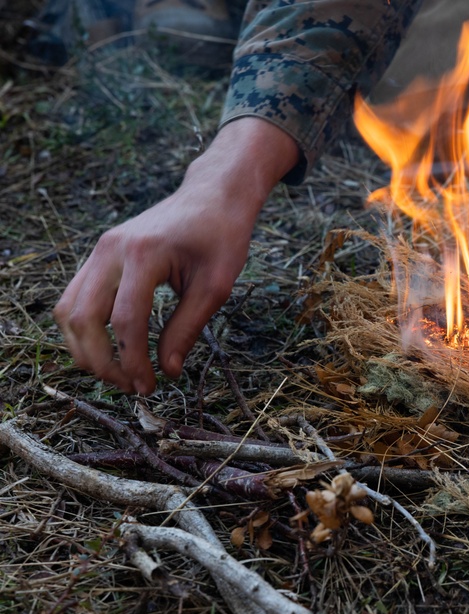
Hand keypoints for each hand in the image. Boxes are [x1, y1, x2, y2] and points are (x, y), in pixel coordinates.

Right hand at [54, 119, 298, 393]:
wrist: (213, 195)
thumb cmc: (222, 237)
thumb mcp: (216, 286)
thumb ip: (188, 329)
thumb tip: (168, 371)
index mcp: (144, 254)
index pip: (126, 321)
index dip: (134, 361)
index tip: (150, 387)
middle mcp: (111, 249)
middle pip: (84, 318)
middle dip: (103, 362)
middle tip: (132, 387)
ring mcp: (100, 250)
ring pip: (69, 310)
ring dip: (86, 349)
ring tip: (120, 374)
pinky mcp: (99, 255)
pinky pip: (75, 298)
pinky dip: (84, 329)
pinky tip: (110, 350)